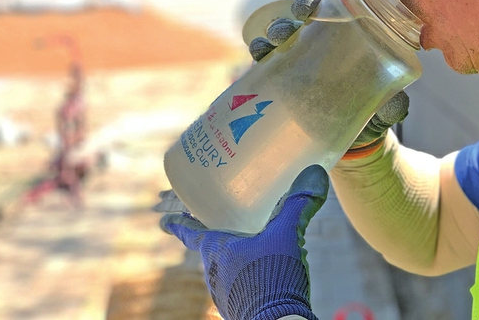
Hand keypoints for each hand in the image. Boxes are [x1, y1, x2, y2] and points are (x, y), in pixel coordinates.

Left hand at [160, 165, 327, 319]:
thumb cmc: (273, 277)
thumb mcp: (288, 234)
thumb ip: (298, 203)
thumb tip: (314, 172)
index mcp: (216, 250)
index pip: (190, 233)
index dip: (178, 224)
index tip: (164, 220)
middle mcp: (215, 272)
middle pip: (209, 250)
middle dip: (215, 236)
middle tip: (221, 223)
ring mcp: (224, 293)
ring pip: (225, 268)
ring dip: (234, 256)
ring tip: (253, 246)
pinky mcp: (238, 308)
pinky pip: (238, 285)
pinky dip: (247, 274)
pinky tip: (265, 271)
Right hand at [246, 0, 408, 158]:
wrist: (354, 141)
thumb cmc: (376, 112)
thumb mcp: (389, 107)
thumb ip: (394, 107)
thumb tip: (398, 106)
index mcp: (353, 37)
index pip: (348, 3)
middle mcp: (325, 41)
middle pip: (310, 12)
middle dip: (303, 5)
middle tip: (303, 13)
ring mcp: (302, 58)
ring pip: (286, 31)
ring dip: (280, 26)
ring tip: (279, 35)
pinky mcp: (283, 77)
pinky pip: (267, 58)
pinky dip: (260, 49)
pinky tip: (259, 49)